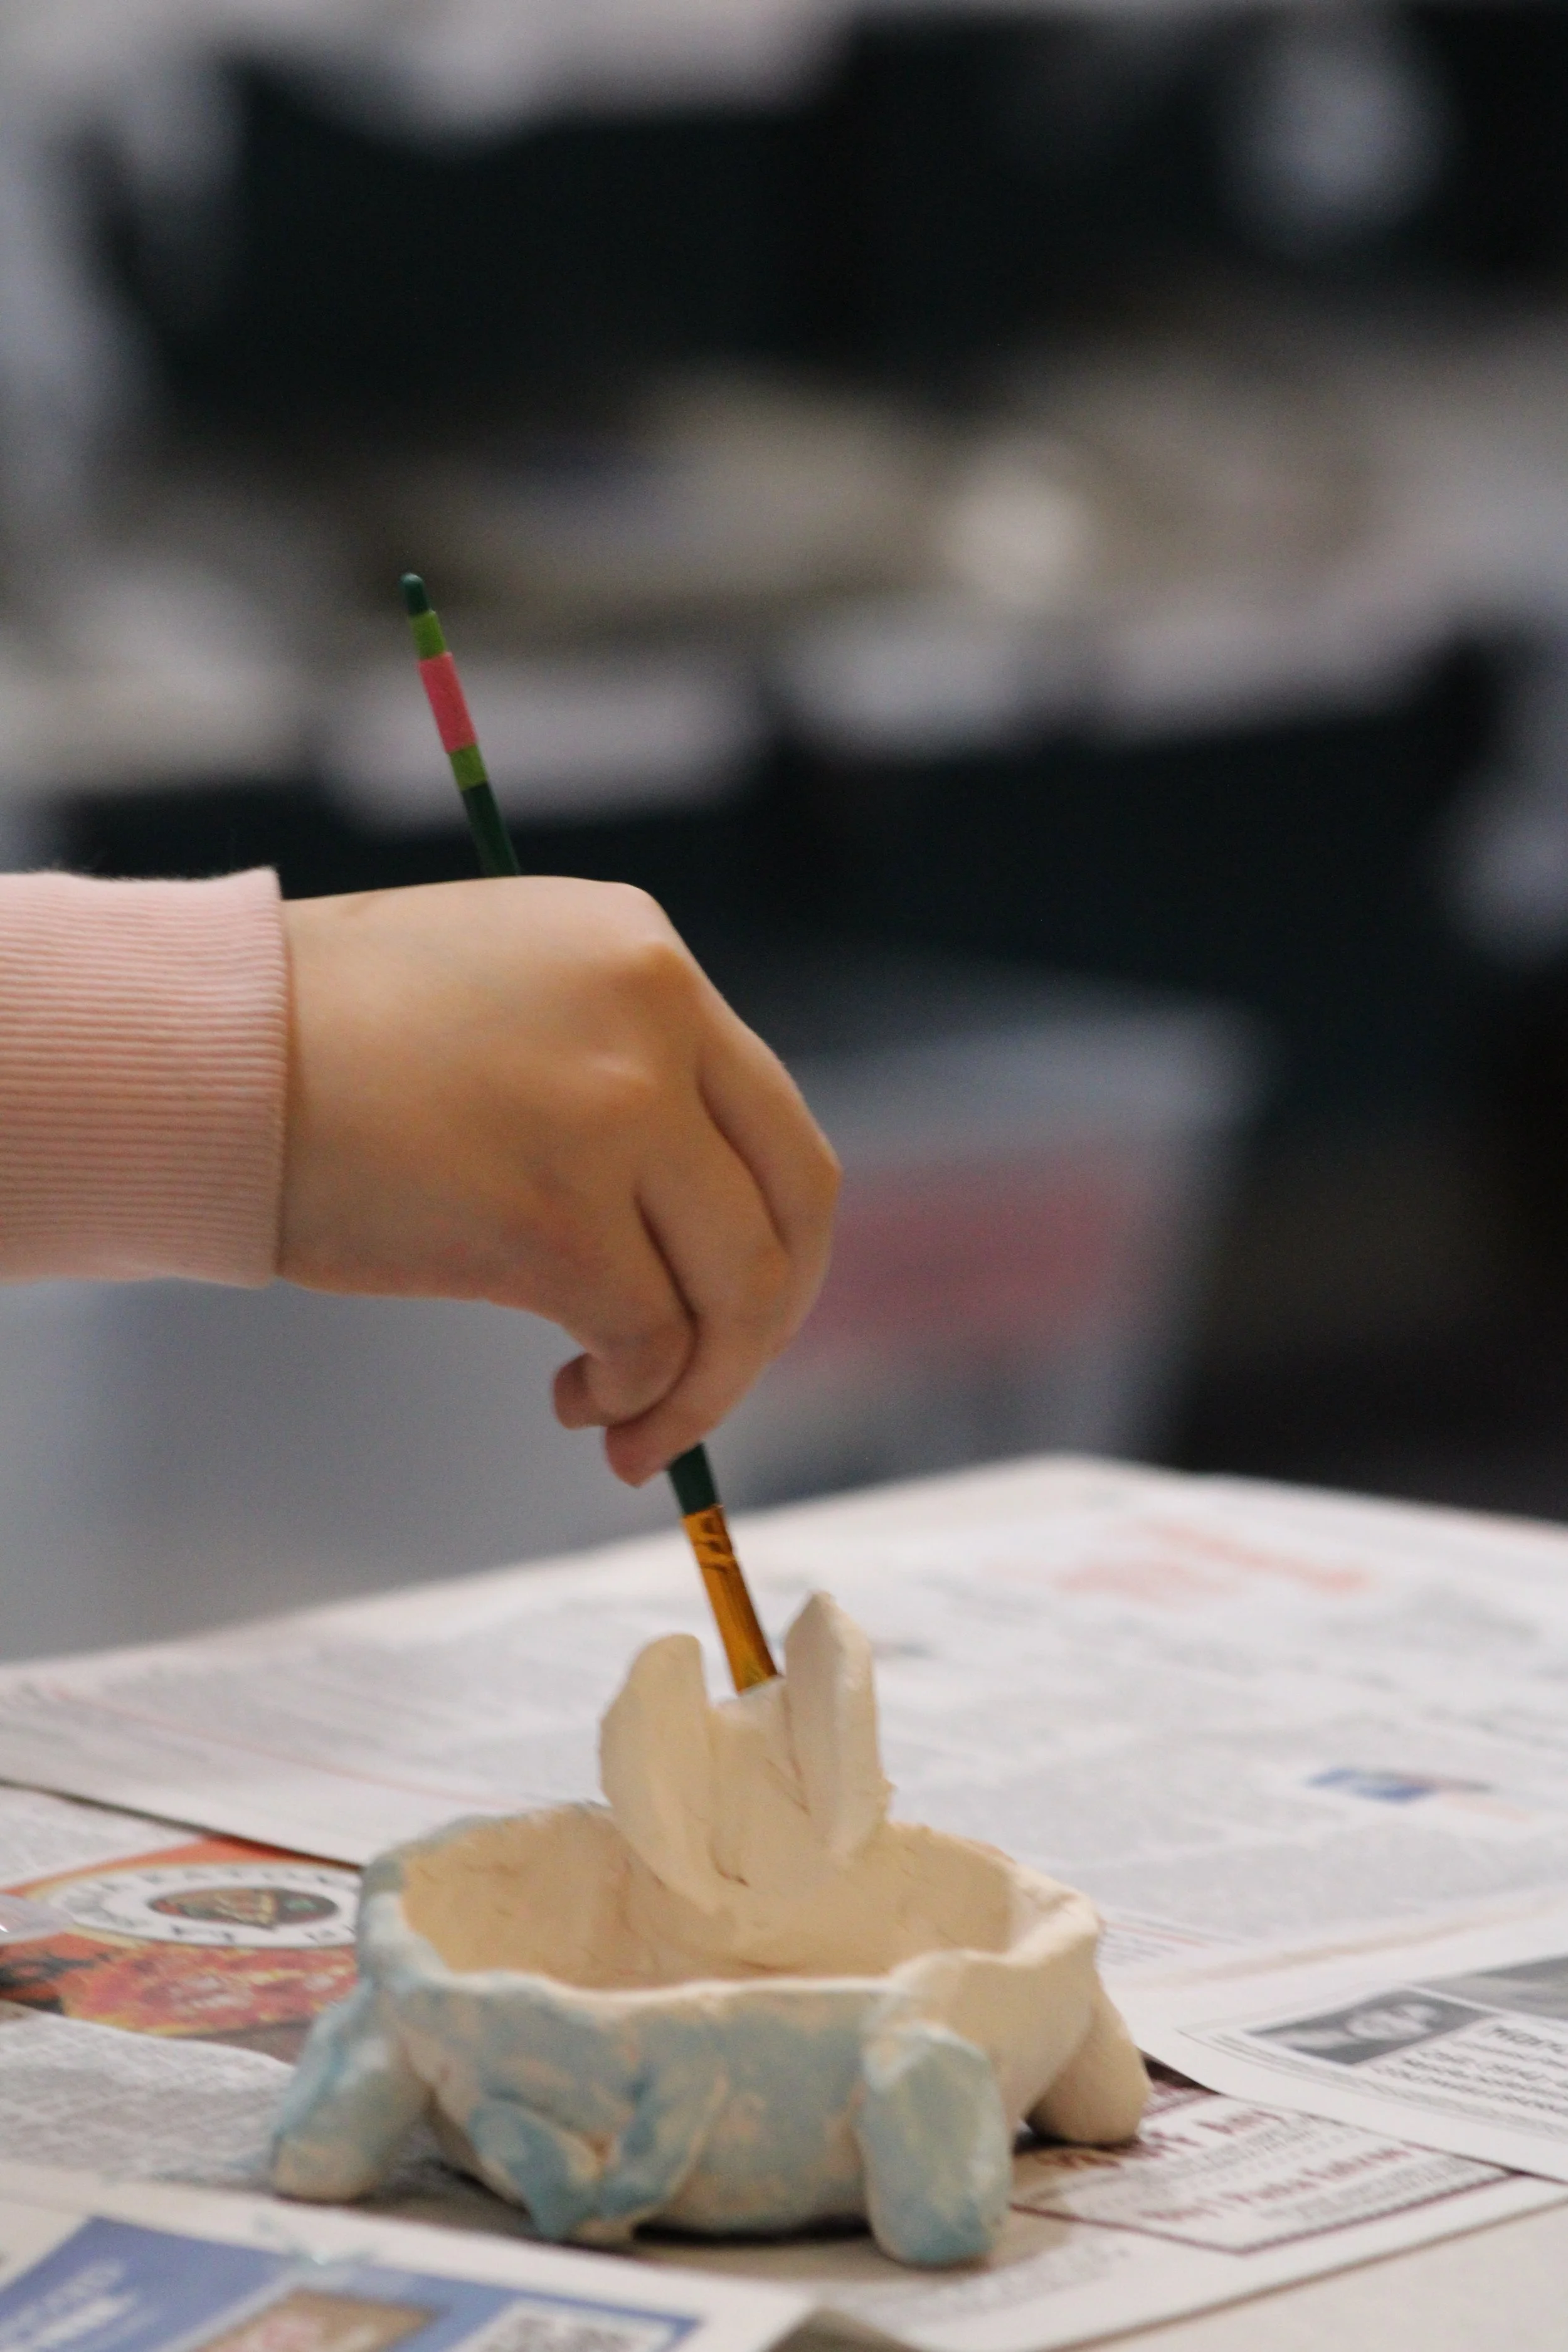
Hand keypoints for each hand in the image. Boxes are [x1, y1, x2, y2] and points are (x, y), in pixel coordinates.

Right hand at [280, 878, 838, 1483]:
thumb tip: (697, 1218)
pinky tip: (578, 1402)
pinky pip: (650, 1338)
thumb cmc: (329, 1042)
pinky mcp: (553, 1212)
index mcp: (648, 956)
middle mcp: (655, 1017)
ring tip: (623, 1421)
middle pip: (794, 1203)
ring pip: (735, 1288)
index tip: (733, 1307)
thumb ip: (619, 1069)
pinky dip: (636, 1395)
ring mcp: (612, 1112)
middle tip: (710, 1382)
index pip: (776, 1121)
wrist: (202, 1053)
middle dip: (768, 1321)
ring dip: (699, 1384)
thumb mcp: (515, 996)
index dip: (773, 1237)